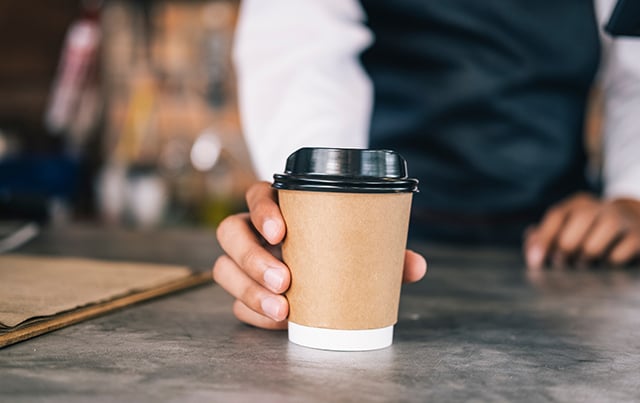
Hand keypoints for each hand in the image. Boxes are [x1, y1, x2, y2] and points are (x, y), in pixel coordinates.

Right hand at [213, 181, 427, 328]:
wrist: (319, 262)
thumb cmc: (335, 243)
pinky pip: (235, 302)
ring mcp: (244, 260)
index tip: (280, 231)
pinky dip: (253, 313)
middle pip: (231, 232)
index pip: (256, 195)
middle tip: (285, 281)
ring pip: (224, 268)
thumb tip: (416, 266)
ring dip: (249, 290)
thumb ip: (383, 251)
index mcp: (279, 206)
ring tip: (281, 310)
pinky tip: (276, 322)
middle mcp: (253, 230)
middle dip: (253, 258)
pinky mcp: (243, 289)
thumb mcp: (357, 242)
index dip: (262, 210)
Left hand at [525, 193, 639, 268]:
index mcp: (578, 203)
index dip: (543, 240)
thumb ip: (544, 235)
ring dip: (584, 260)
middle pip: (575, 227)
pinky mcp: (637, 236)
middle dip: (564, 250)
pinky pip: (616, 256)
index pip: (556, 216)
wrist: (634, 220)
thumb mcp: (568, 226)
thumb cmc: (589, 230)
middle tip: (561, 263)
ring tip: (583, 263)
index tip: (534, 263)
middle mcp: (599, 207)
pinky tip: (606, 262)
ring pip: (593, 246)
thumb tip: (530, 247)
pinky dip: (607, 264)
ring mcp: (620, 220)